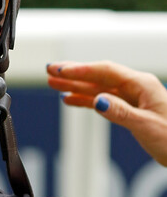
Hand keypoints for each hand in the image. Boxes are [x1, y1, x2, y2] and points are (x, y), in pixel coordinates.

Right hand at [47, 62, 166, 165]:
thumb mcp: (146, 126)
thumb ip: (121, 112)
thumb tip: (98, 101)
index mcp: (142, 84)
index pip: (106, 71)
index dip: (81, 70)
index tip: (61, 70)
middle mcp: (136, 87)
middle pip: (99, 75)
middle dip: (74, 73)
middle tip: (49, 70)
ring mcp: (133, 97)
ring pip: (99, 87)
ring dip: (76, 85)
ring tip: (52, 83)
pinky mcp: (131, 109)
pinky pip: (104, 100)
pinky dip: (86, 99)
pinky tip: (70, 99)